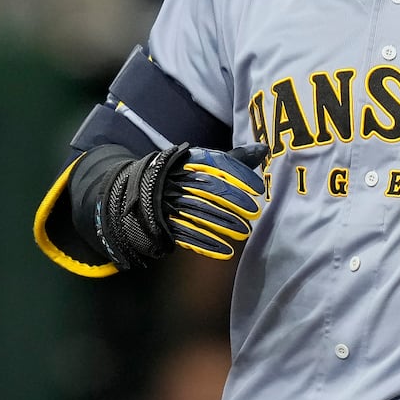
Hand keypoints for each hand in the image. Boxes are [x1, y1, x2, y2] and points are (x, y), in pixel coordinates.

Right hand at [95, 143, 268, 268]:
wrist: (136, 192)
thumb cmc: (181, 175)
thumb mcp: (203, 162)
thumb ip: (234, 159)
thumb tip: (263, 149)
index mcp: (187, 161)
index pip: (215, 163)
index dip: (237, 175)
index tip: (256, 188)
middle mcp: (177, 179)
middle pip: (208, 189)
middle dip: (233, 202)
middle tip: (253, 211)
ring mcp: (169, 202)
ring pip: (199, 213)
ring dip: (223, 224)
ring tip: (244, 232)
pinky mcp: (164, 224)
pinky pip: (187, 234)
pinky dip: (207, 244)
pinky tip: (226, 250)